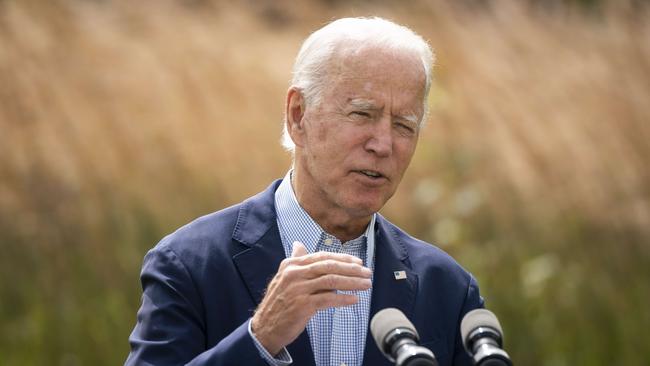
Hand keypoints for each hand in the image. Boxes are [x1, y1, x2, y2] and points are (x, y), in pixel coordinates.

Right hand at [251, 241, 371, 355]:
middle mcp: (294, 274)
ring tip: (366, 285)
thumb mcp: (284, 278)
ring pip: (331, 281)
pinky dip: (343, 299)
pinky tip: (354, 299)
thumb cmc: (279, 302)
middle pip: (329, 267)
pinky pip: (328, 299)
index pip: (322, 257)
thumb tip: (299, 244)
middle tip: (368, 273)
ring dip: (352, 283)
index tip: (358, 263)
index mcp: (291, 264)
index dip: (343, 259)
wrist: (265, 327)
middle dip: (352, 269)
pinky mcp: (302, 305)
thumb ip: (295, 261)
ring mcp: (298, 289)